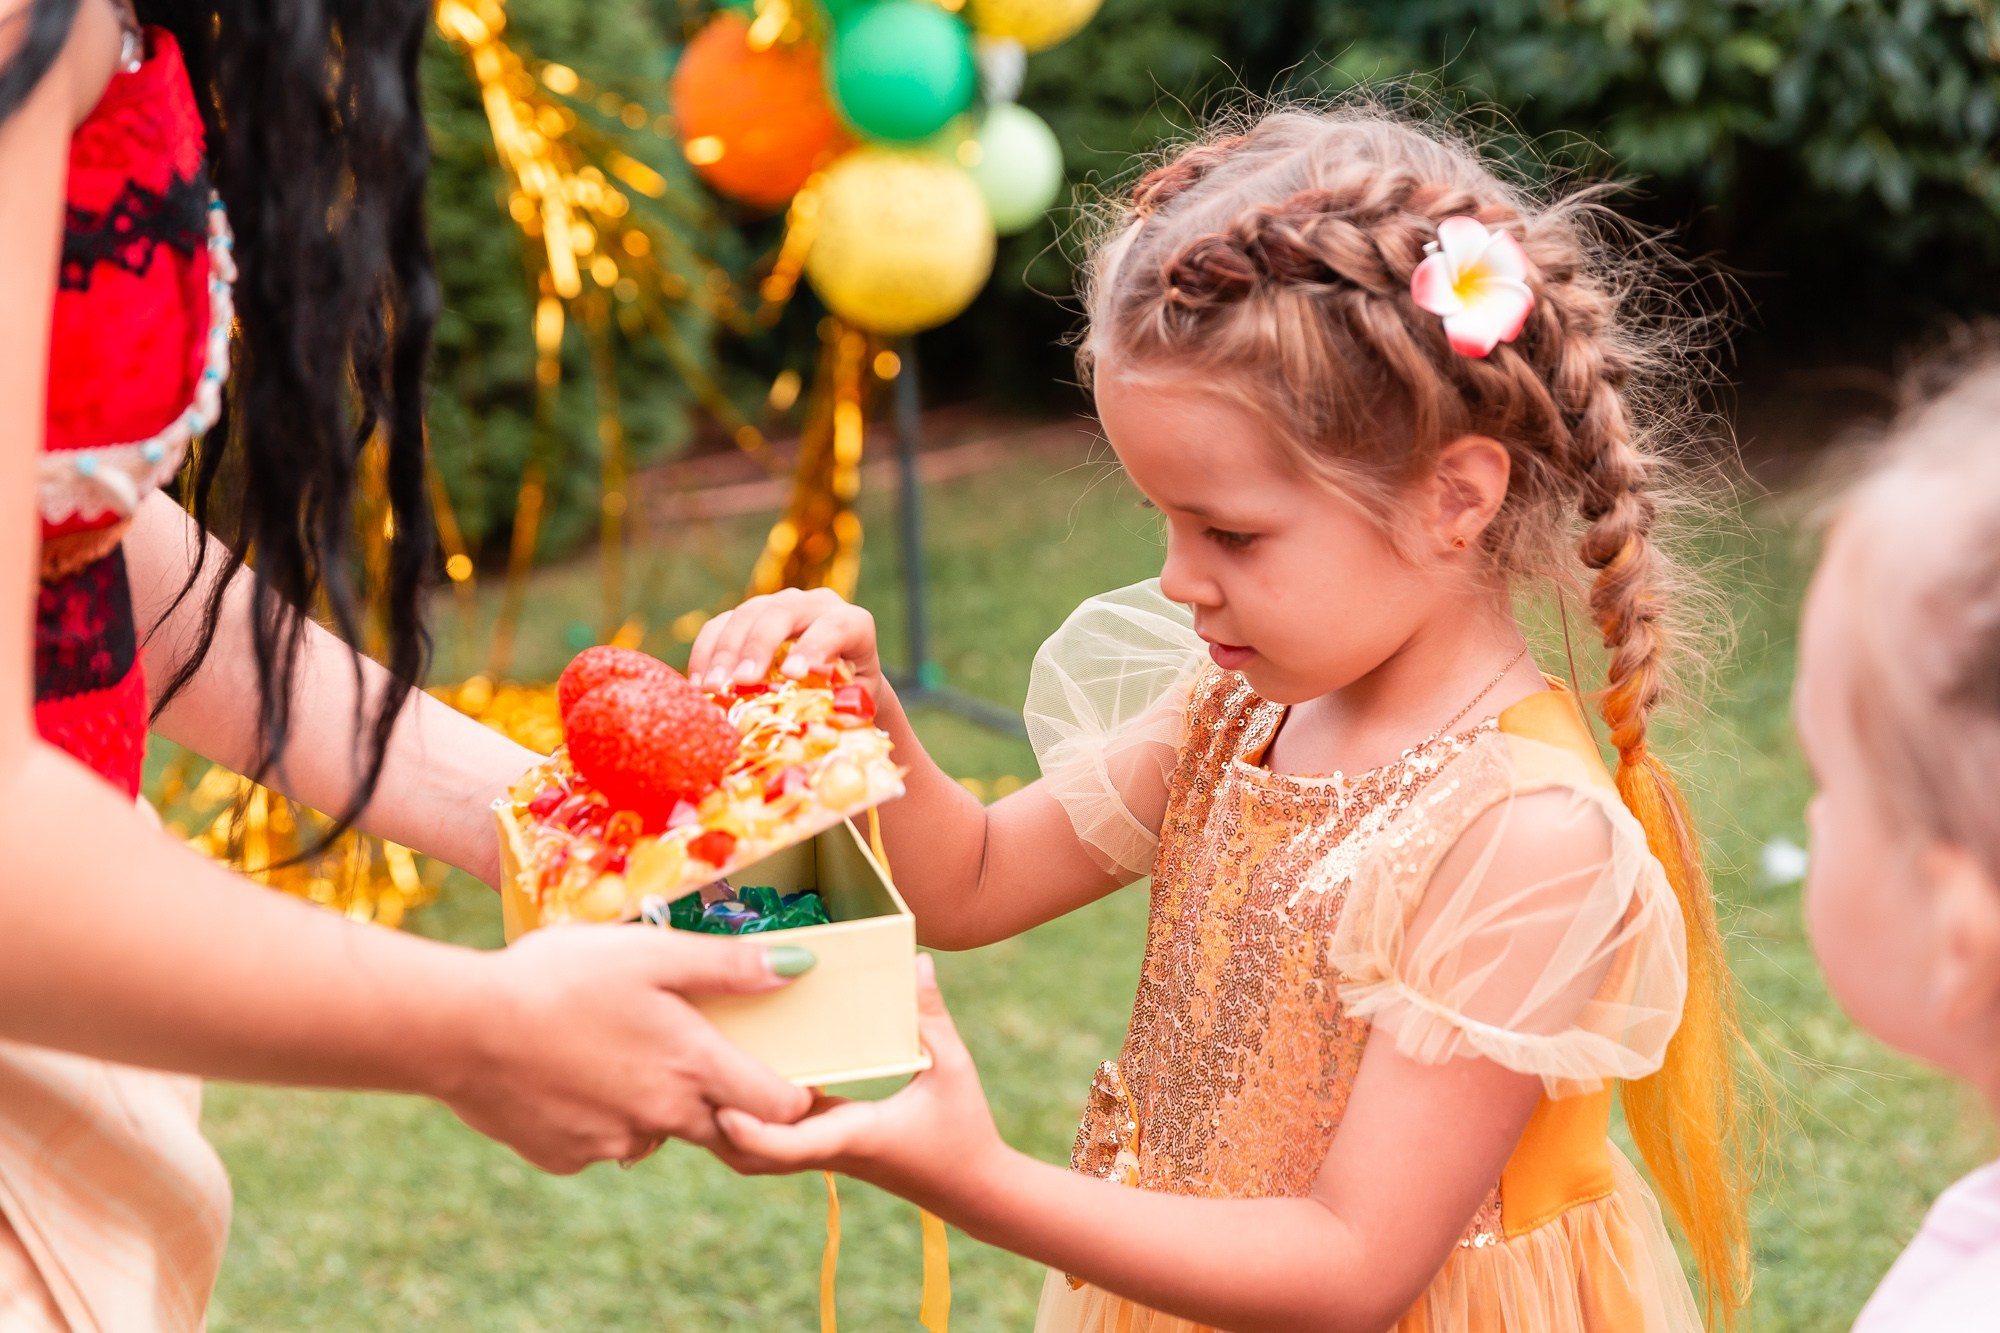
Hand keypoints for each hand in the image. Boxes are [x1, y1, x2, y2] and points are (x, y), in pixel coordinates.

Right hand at [441, 926, 814, 1173]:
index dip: (790, 1094)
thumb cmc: (560, 977)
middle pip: (719, 1125)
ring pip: (655, 1131)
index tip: (786, 1075)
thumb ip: (728, 966)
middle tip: (695, 1056)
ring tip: (616, 1048)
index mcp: (692, 1067)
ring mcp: (611, 1143)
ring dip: (652, 1102)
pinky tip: (567, 1070)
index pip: (777, 1105)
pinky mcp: (564, 1156)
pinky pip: (600, 1139)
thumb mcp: (651, 953)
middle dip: (721, 1100)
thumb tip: (799, 967)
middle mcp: (661, 1117)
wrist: (460, 1028)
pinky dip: (597, 1113)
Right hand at [689, 588, 885, 702]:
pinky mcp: (750, 616)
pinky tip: (699, 684)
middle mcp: (816, 605)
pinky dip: (706, 651)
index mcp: (853, 624)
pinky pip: (720, 624)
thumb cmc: (852, 696)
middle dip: (758, 646)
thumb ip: (841, 706)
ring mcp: (780, 605)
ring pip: (746, 614)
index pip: (837, 626)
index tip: (793, 674)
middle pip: (782, 612)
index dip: (815, 646)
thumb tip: (811, 721)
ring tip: (712, 687)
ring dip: (725, 651)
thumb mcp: (855, 702)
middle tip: (740, 681)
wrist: (843, 681)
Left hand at [713, 955, 1006, 1213]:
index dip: (754, 1133)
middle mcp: (830, 1149)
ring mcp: (826, 1154)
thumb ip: (931, 1017)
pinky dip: (754, 1123)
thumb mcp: (954, 1068)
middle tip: (689, 1082)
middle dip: (719, 1130)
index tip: (723, 1110)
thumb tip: (917, 962)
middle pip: (755, 1157)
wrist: (974, 1190)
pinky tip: (747, 1080)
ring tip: (706, 1079)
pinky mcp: (830, 1150)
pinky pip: (779, 1142)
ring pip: (760, 1155)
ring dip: (730, 1130)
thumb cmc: (965, 1129)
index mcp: (854, 1135)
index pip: (793, 1144)